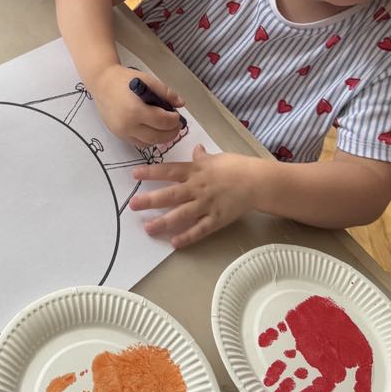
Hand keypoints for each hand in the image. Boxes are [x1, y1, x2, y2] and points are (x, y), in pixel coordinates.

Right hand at [91, 65, 184, 147]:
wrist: (101, 83)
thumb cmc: (125, 79)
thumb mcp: (148, 80)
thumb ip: (166, 92)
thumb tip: (181, 104)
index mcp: (136, 110)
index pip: (162, 122)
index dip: (174, 121)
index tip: (177, 116)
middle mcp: (127, 125)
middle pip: (157, 137)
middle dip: (171, 133)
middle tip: (176, 126)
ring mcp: (121, 132)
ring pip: (148, 143)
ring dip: (160, 138)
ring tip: (165, 128)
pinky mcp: (118, 135)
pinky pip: (137, 143)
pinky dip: (148, 140)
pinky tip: (152, 130)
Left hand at [129, 143, 259, 247]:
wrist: (257, 182)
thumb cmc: (237, 167)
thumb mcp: (217, 158)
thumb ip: (202, 157)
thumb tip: (195, 149)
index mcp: (196, 170)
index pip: (169, 170)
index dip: (151, 173)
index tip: (134, 175)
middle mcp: (197, 187)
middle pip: (170, 194)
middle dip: (150, 200)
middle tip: (133, 205)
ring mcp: (206, 204)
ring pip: (181, 214)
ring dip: (163, 222)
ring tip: (148, 229)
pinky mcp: (216, 219)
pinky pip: (199, 230)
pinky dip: (187, 237)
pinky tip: (174, 243)